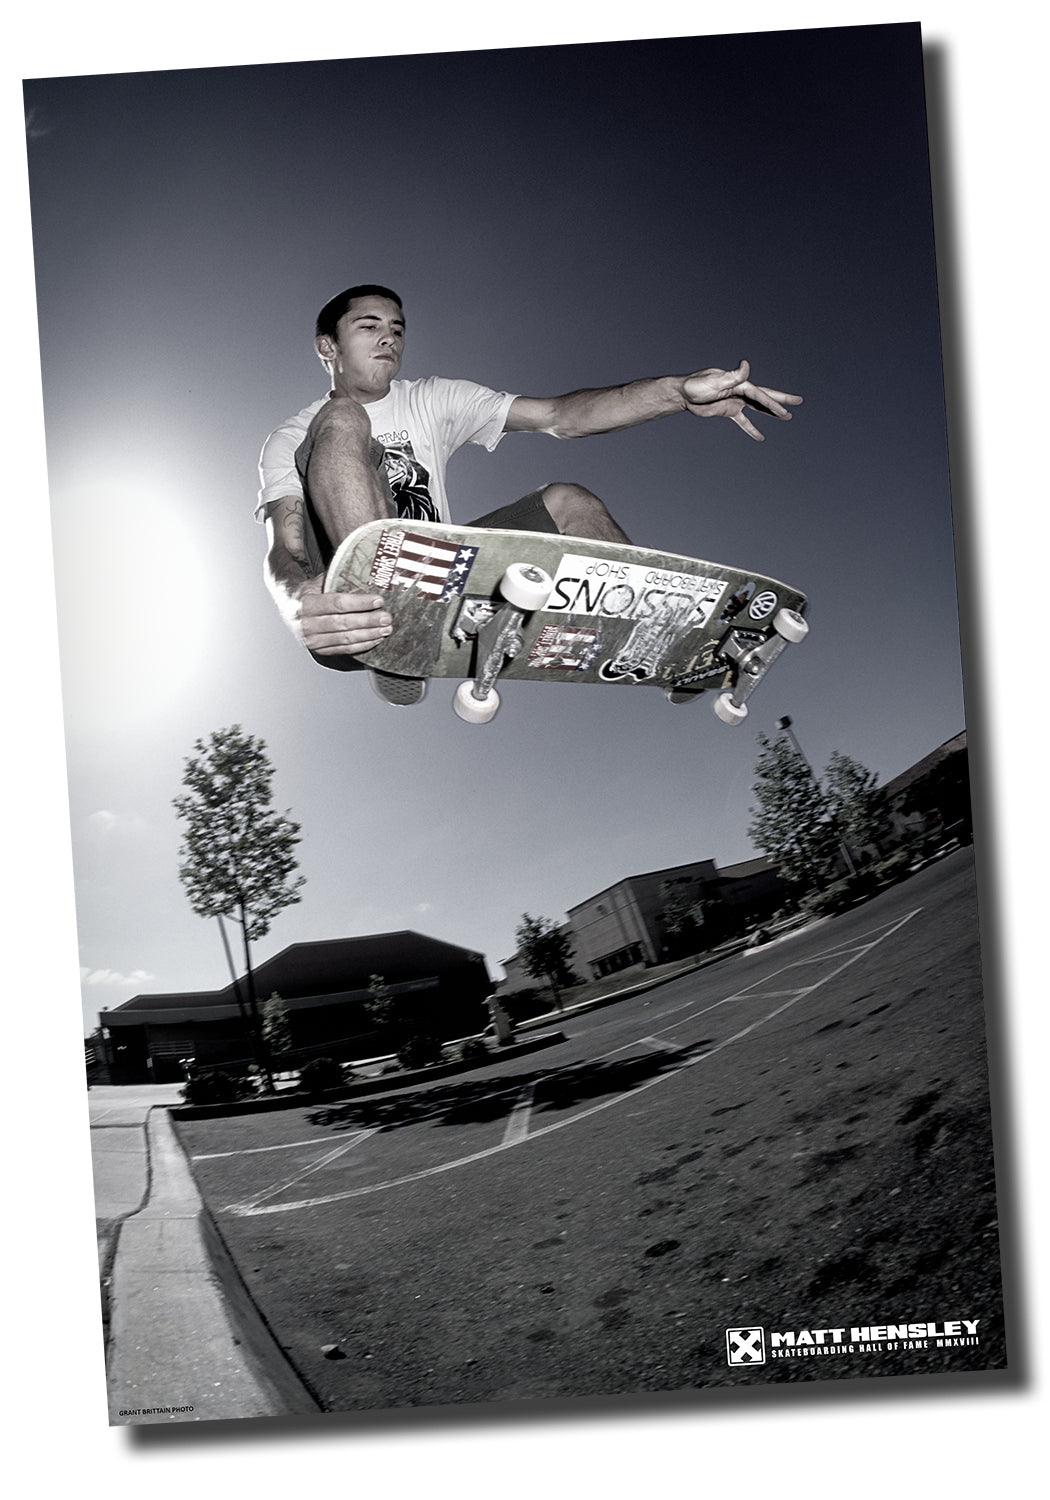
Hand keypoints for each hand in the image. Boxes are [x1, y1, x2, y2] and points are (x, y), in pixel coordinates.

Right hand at [295, 577, 393, 656]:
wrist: (289, 608)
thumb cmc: (309, 592)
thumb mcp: (318, 581)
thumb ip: (337, 578)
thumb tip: (365, 569)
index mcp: (306, 603)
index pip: (337, 603)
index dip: (360, 603)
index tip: (379, 601)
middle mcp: (306, 624)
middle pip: (343, 623)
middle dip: (368, 621)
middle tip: (387, 617)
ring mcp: (312, 640)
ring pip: (345, 639)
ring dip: (369, 635)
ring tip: (386, 629)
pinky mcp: (319, 650)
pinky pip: (344, 650)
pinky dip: (362, 646)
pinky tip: (375, 639)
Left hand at [682, 361, 801, 440]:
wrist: (684, 394)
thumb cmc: (697, 385)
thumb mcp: (715, 380)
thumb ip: (732, 375)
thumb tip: (746, 364)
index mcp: (740, 384)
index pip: (760, 395)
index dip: (773, 403)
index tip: (784, 412)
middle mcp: (740, 391)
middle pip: (765, 397)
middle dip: (781, 400)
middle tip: (798, 402)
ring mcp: (736, 401)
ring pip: (758, 408)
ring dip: (771, 412)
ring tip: (786, 417)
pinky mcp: (729, 411)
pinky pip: (743, 421)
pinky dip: (751, 428)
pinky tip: (760, 437)